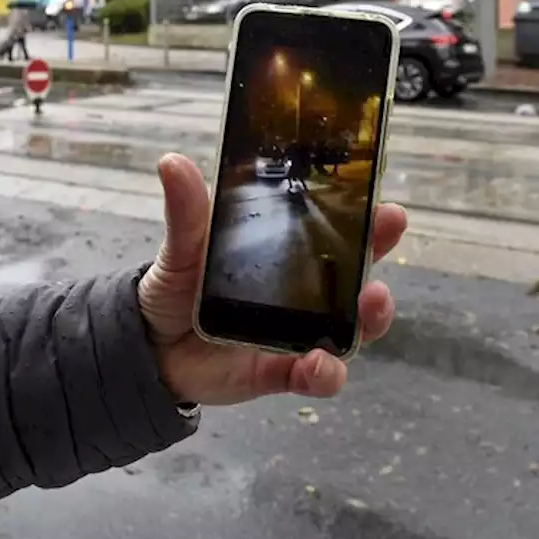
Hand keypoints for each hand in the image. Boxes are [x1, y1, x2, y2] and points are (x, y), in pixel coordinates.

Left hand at [138, 153, 407, 405]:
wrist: (149, 346)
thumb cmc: (177, 289)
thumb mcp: (181, 248)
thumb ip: (187, 213)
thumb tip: (172, 162)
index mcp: (287, 256)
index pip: (338, 234)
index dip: (368, 221)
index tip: (386, 207)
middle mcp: (303, 294)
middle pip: (357, 278)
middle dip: (380, 257)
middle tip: (388, 237)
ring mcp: (297, 334)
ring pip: (352, 330)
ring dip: (371, 319)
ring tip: (371, 305)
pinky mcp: (281, 372)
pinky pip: (315, 376)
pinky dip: (324, 372)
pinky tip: (318, 364)